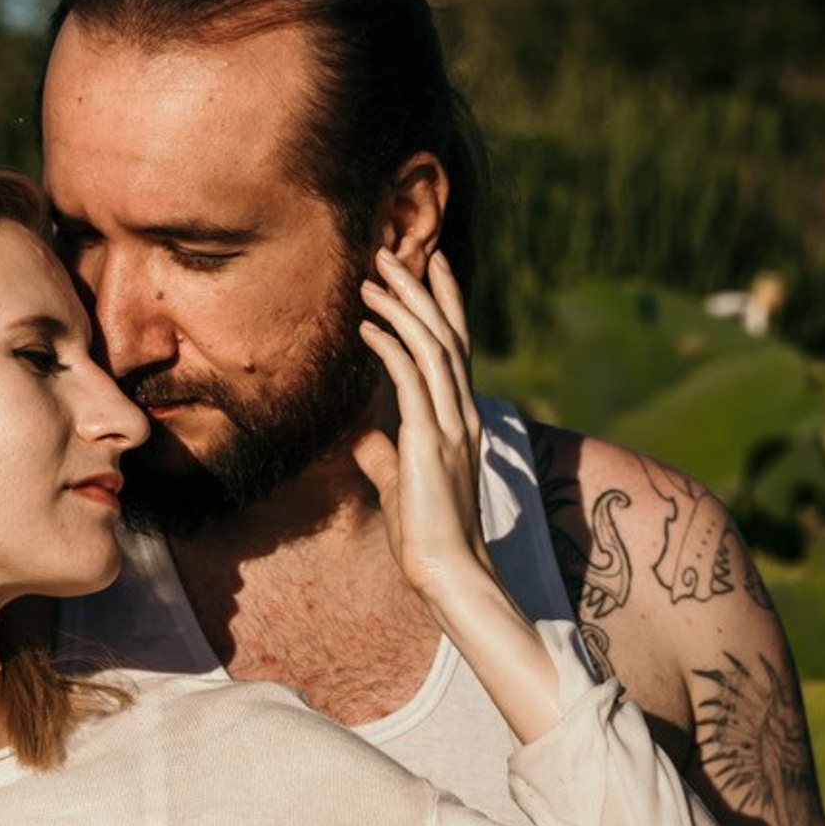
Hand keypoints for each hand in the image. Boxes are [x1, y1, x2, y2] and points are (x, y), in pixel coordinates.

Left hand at [351, 248, 492, 609]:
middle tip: (392, 253)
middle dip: (421, 289)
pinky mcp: (430, 440)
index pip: (456, 347)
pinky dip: (390, 347)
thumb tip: (361, 433)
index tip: (429, 264)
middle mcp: (462, 413)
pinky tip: (366, 327)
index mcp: (461, 419)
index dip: (445, 302)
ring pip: (432, 347)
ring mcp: (451, 425)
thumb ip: (383, 453)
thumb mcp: (399, 483)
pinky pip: (411, 379)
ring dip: (402, 307)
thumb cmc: (424, 535)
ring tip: (372, 277)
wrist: (448, 572)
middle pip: (448, 334)